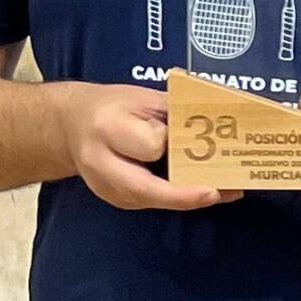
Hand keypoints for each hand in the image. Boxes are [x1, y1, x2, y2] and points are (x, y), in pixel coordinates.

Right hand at [60, 82, 236, 211]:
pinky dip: (179, 198)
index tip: (181, 132)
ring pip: (151, 200)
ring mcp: (104, 186)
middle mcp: (100, 162)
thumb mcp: (143, 98)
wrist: (72, 124)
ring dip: (189, 198)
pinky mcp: (114, 199)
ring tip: (228, 191)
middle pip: (146, 188)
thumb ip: (175, 112)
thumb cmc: (113, 106)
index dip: (169, 141)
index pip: (149, 145)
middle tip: (221, 191)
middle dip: (185, 194)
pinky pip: (151, 202)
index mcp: (107, 127)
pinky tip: (205, 191)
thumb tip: (218, 122)